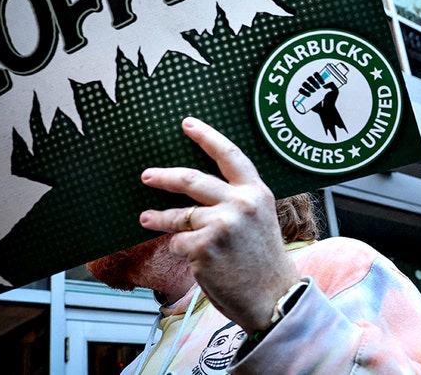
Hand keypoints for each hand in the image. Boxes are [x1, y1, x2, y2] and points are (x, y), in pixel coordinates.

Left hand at [138, 117, 299, 333]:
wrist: (273, 297)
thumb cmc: (264, 262)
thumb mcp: (261, 220)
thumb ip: (238, 201)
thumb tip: (199, 191)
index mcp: (257, 193)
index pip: (229, 155)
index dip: (207, 137)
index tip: (188, 124)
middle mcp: (240, 203)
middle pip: (192, 179)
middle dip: (164, 176)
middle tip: (148, 176)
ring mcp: (221, 224)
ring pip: (179, 215)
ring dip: (158, 218)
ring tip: (147, 219)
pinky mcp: (204, 247)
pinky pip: (178, 243)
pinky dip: (181, 251)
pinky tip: (195, 260)